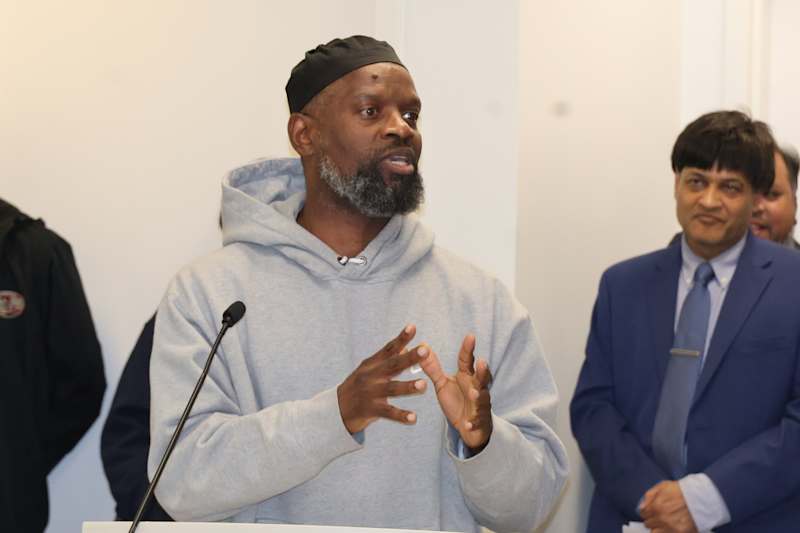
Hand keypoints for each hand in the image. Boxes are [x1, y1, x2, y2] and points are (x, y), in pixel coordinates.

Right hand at [337, 324, 428, 433]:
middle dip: (410, 358)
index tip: (412, 327)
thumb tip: (406, 347)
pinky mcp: (371, 410)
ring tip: (424, 384)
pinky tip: (414, 418)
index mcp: (372, 364)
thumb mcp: (368, 369)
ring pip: (392, 389)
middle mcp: (372, 376)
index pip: (389, 349)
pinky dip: (401, 416)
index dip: (401, 338)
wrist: (336, 409)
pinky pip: (388, 413)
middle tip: (425, 350)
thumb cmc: (358, 386)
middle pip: (393, 365)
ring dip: (408, 387)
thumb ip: (386, 359)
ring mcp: (371, 393)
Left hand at [419, 334, 492, 450]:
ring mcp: (479, 405)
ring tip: (473, 393)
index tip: (470, 336)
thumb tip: (422, 347)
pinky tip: (468, 423)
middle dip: (482, 371)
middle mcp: (476, 388)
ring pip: (481, 399)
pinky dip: (473, 422)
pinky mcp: (478, 421)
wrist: (470, 428)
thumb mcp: (443, 384)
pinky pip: (476, 422)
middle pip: (481, 378)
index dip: (469, 349)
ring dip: (478, 396)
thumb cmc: (458, 402)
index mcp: (467, 377)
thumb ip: (433, 368)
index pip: (468, 361)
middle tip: (481, 362)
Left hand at [639, 480, 697, 532]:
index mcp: (656, 507)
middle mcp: (662, 519)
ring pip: (655, 532)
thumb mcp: (662, 486)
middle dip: (652, 519)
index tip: (650, 511)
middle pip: (648, 524)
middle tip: (658, 516)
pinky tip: (670, 526)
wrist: (700, 497)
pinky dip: (667, 531)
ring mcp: (671, 527)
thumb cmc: (682, 490)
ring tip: (664, 522)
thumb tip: (641, 506)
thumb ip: (649, 496)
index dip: (646, 511)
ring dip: (657, 528)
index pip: (643, 514)